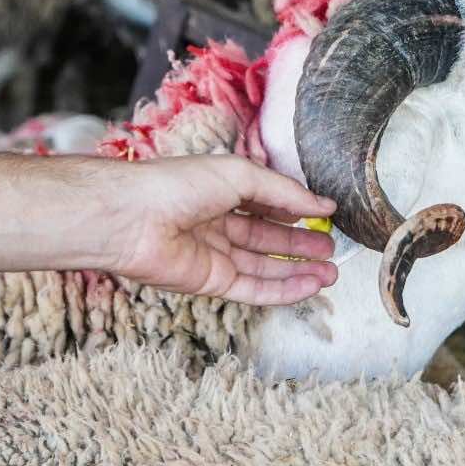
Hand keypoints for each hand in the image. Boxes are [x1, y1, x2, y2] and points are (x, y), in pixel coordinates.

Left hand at [107, 154, 338, 304]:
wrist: (132, 218)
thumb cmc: (178, 185)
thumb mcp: (240, 175)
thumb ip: (284, 193)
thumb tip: (324, 205)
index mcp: (221, 191)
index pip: (266, 203)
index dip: (295, 210)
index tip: (326, 216)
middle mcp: (218, 223)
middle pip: (268, 239)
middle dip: (302, 245)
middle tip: (332, 250)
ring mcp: (214, 255)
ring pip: (264, 267)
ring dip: (298, 271)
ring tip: (331, 273)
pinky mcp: (210, 283)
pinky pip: (252, 289)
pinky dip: (281, 290)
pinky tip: (308, 287)